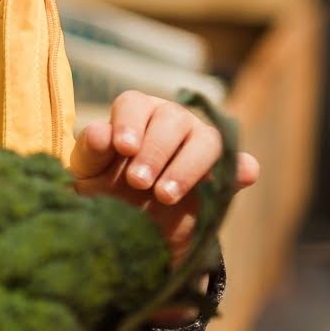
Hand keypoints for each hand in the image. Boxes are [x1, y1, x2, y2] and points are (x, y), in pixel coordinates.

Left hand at [68, 91, 258, 262]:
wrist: (129, 227)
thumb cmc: (102, 187)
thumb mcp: (87, 173)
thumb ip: (90, 152)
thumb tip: (101, 133)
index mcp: (134, 114)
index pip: (134, 104)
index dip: (128, 123)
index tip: (123, 148)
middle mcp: (170, 122)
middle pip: (172, 119)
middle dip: (155, 151)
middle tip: (138, 182)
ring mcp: (199, 145)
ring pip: (207, 139)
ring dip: (188, 165)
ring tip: (165, 195)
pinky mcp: (221, 174)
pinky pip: (239, 164)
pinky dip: (242, 168)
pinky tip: (242, 177)